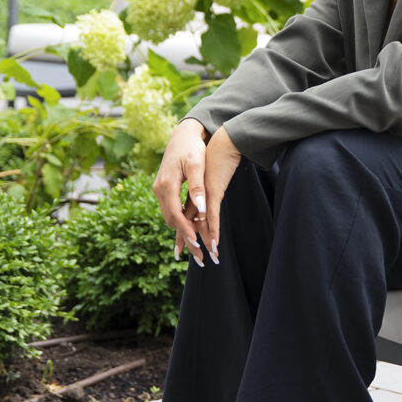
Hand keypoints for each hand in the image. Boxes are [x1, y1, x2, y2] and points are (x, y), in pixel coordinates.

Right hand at [153, 117, 208, 265]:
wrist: (183, 134)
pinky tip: (190, 227)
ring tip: (196, 244)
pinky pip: (170, 208)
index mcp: (167, 184)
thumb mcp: (197, 165)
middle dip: (184, 236)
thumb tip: (202, 208)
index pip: (175, 214)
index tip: (197, 243)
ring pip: (169, 215)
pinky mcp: (164, 188)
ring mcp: (160, 189)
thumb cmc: (192, 147)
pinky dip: (179, 220)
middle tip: (199, 252)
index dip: (186, 231)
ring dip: (181, 230)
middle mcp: (159, 189)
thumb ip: (198, 187)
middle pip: (170, 219)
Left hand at [195, 125, 241, 264]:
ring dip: (201, 242)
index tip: (184, 251)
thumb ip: (198, 193)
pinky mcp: (212, 191)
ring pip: (198, 223)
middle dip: (193, 245)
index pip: (181, 219)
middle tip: (197, 261)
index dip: (183, 236)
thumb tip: (197, 208)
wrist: (221, 141)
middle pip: (188, 224)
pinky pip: (211, 216)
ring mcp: (201, 194)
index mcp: (187, 192)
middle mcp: (191, 195)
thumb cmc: (212, 157)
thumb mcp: (202, 176)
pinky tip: (214, 243)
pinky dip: (212, 230)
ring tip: (206, 257)